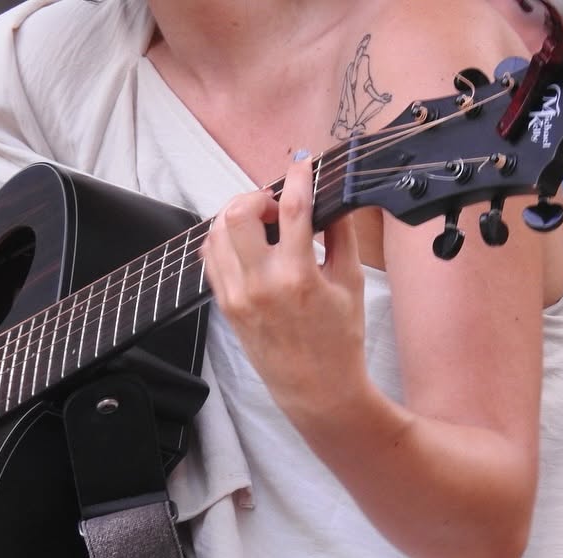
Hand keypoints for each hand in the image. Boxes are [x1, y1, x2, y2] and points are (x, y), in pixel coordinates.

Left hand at [201, 155, 366, 426]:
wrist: (316, 389)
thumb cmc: (339, 340)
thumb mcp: (350, 282)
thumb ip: (339, 235)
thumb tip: (331, 198)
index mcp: (298, 276)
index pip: (292, 208)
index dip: (297, 177)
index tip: (301, 163)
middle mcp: (260, 284)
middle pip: (238, 214)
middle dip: (256, 196)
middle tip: (275, 203)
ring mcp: (237, 296)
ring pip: (217, 233)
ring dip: (236, 215)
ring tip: (260, 221)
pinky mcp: (225, 306)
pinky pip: (211, 259)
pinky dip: (223, 240)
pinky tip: (245, 241)